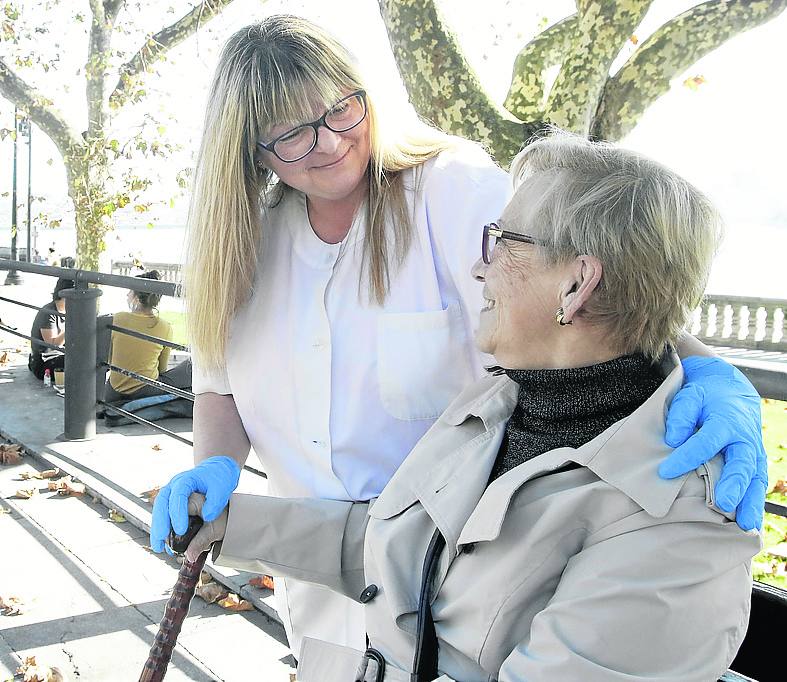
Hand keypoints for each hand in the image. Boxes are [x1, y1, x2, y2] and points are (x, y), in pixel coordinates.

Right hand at [150, 456, 240, 552]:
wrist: (216, 471)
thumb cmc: (219, 479)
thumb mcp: (222, 488)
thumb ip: (215, 501)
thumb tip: (207, 516)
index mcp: (187, 480)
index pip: (178, 495)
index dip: (177, 513)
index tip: (180, 530)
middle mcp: (175, 485)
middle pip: (162, 502)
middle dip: (160, 522)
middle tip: (161, 540)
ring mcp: (171, 492)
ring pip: (159, 509)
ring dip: (157, 527)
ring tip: (158, 546)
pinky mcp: (171, 501)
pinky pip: (162, 513)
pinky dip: (161, 526)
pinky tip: (162, 541)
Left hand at [659, 356, 766, 530]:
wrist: (731, 392)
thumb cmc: (707, 397)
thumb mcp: (691, 395)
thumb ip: (682, 414)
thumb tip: (673, 439)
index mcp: (727, 420)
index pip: (706, 442)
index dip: (687, 456)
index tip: (666, 472)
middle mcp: (744, 439)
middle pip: (741, 464)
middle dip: (733, 485)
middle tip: (724, 504)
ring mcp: (753, 452)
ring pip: (755, 479)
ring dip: (751, 502)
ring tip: (745, 524)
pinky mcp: (755, 463)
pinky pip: (757, 484)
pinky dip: (754, 503)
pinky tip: (748, 522)